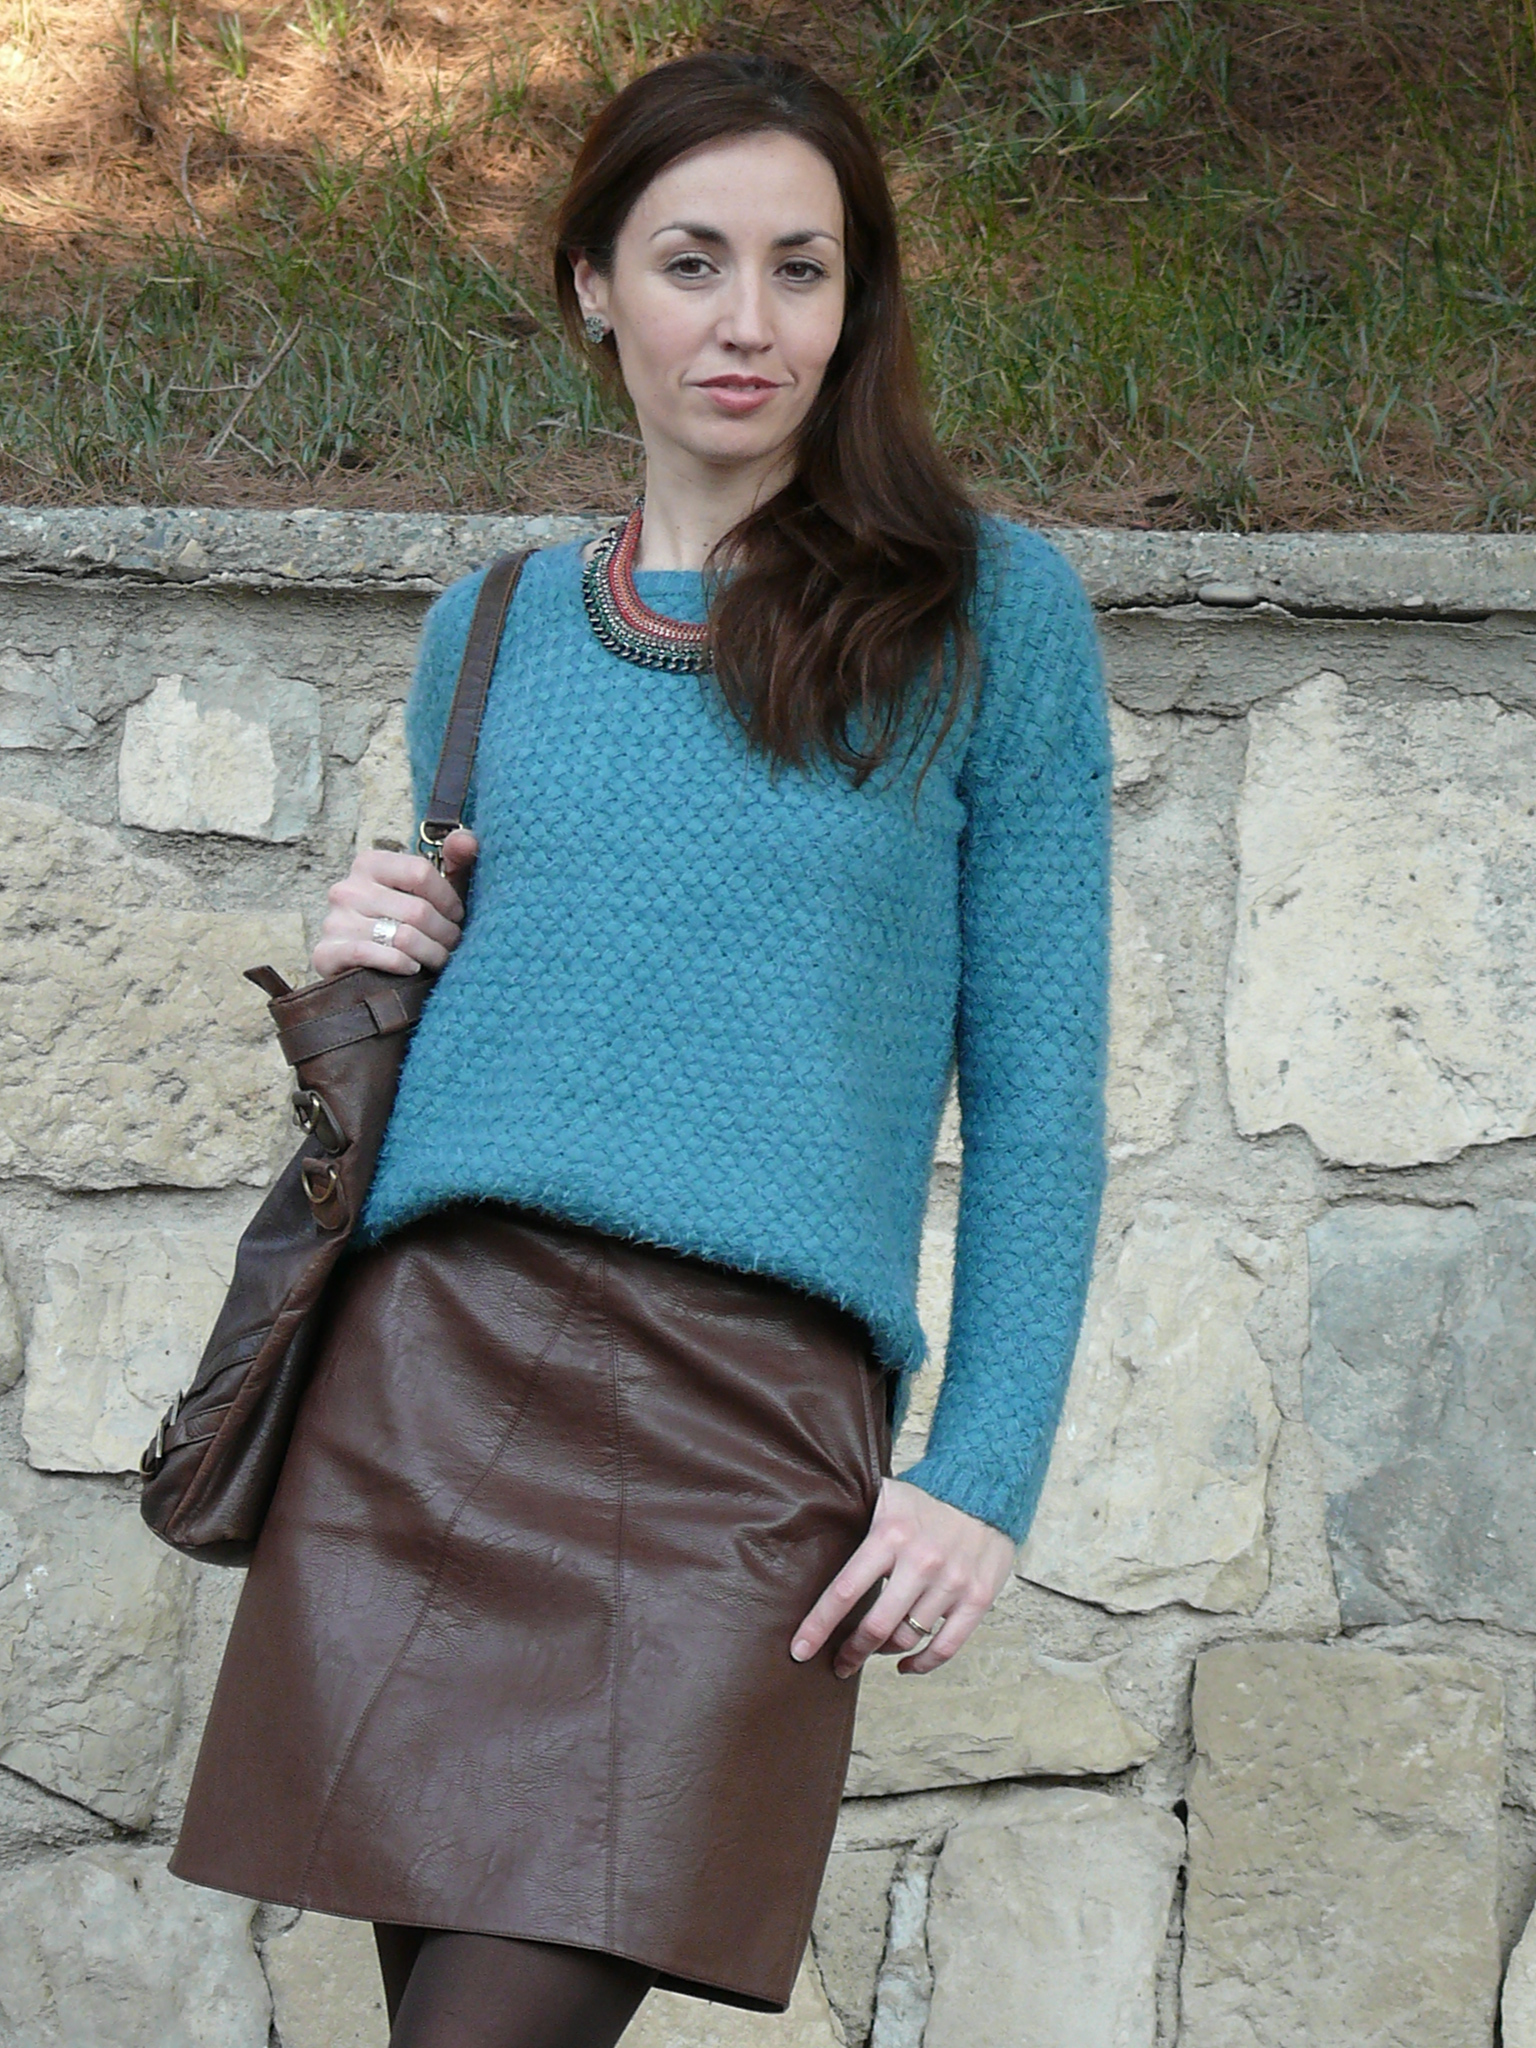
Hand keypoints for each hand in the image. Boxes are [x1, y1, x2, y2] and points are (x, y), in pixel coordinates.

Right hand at [310, 829, 478, 979]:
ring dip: (431, 953)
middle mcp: (347, 888)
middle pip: (417, 910)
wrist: (361, 968)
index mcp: (369, 864)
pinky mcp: (327, 954)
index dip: (448, 898)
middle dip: (445, 933)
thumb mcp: (431, 892)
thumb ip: (454, 863)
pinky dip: (402, 964)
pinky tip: (412, 968)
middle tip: (452, 944)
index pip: (421, 872)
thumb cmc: (403, 924)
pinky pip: (374, 956)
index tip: (456, 915)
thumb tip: (467, 840)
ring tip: (438, 958)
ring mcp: (335, 921)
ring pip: (404, 937)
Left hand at [790, 1476, 1015, 1678]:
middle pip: (876, 1626)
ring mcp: (951, 1583)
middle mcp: (921, 1562)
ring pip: (907, 1637)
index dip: (819, 1625)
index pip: (845, 1591)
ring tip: (871, 1651)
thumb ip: (855, 1518)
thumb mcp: (886, 1497)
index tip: (800, 1649)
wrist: (986, 1489)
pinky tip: (904, 1664)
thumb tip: (811, 1534)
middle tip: (838, 1663)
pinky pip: (946, 1647)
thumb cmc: (927, 1498)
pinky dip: (922, 1664)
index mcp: (891, 1535)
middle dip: (851, 1651)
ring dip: (883, 1651)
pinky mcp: (978, 1598)